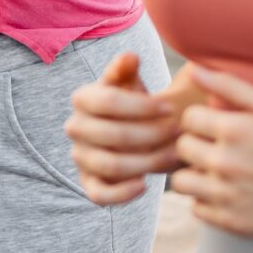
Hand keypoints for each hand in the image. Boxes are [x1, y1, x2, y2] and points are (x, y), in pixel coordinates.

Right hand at [67, 52, 203, 204]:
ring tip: (174, 154)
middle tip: (178, 131)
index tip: (171, 107)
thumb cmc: (135, 103)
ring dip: (148, 161)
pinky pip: (99, 195)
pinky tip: (145, 184)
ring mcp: (79, 157)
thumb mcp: (131, 82)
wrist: (132, 132)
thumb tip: (130, 57)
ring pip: (112, 165)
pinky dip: (122, 194)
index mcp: (82, 99)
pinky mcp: (88, 183)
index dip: (141, 106)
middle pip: (113, 135)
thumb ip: (127, 69)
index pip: (108, 102)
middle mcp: (74, 128)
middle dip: (151, 133)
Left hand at [169, 67, 252, 239]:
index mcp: (234, 129)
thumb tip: (193, 71)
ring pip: (180, 182)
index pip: (188, 118)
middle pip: (181, 149)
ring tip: (218, 173)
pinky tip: (228, 193)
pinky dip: (207, 201)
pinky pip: (195, 208)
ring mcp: (226, 194)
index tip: (217, 126)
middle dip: (196, 145)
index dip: (201, 120)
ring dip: (195, 175)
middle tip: (219, 149)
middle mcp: (225, 162)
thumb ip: (230, 86)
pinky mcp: (230, 221)